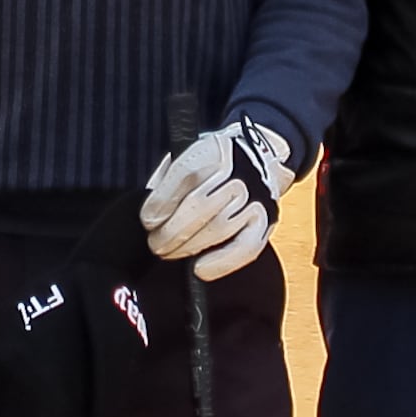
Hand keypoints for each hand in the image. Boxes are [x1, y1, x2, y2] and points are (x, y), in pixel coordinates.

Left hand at [139, 116, 293, 281]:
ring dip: (189, 247)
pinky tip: (200, 268)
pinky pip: (247, 247)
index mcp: (214, 148)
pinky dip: (221, 262)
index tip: (148, 221)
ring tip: (170, 252)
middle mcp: (239, 170)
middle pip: (200, 205)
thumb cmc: (212, 163)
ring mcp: (256, 196)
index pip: (186, 174)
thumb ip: (165, 180)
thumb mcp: (184, 156)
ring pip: (219, 228)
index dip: (162, 201)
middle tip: (156, 244)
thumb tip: (151, 213)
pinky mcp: (267, 219)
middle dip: (171, 231)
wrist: (259, 158)